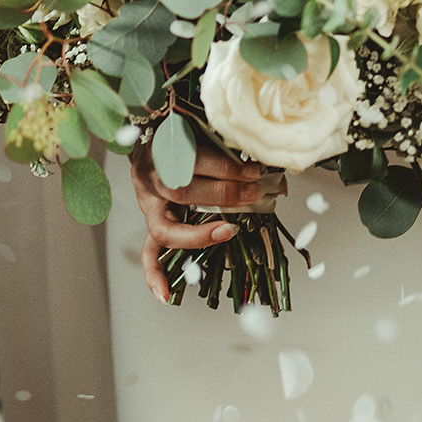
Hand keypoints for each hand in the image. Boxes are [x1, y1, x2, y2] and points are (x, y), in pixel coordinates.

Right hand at [126, 141, 281, 304]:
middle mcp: (150, 177)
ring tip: (226, 232)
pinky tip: (165, 295)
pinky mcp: (152, 220)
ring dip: (199, 235)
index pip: (192, 160)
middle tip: (252, 194)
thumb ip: (228, 143)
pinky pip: (149, 253)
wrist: (148, 128)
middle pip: (181, 191)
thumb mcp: (201, 126)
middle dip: (222, 195)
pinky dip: (156, 275)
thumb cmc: (179, 128)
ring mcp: (148, 203)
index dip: (225, 168)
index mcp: (160, 147)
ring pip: (164, 227)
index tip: (254, 174)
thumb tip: (273, 170)